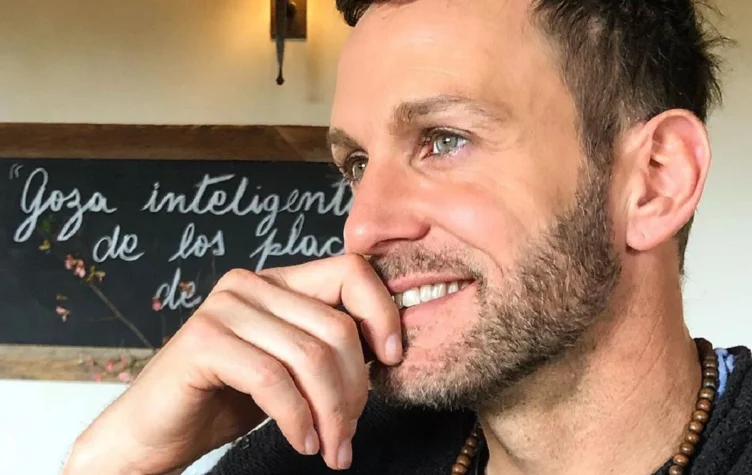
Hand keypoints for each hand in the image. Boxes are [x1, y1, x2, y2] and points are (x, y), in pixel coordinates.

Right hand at [62, 254, 401, 473]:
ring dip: (331, 413)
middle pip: (337, 326)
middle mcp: (252, 284)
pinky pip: (274, 380)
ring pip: (311, 356)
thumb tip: (390, 350)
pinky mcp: (204, 340)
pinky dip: (297, 419)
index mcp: (279, 281)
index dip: (382, 314)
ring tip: (332, 448)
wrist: (154, 432)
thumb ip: (329, 346)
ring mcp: (225, 307)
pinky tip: (303, 442)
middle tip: (348, 434)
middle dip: (355, 390)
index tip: (393, 361)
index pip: (351, 271)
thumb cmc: (227, 399)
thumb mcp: (292, 367)